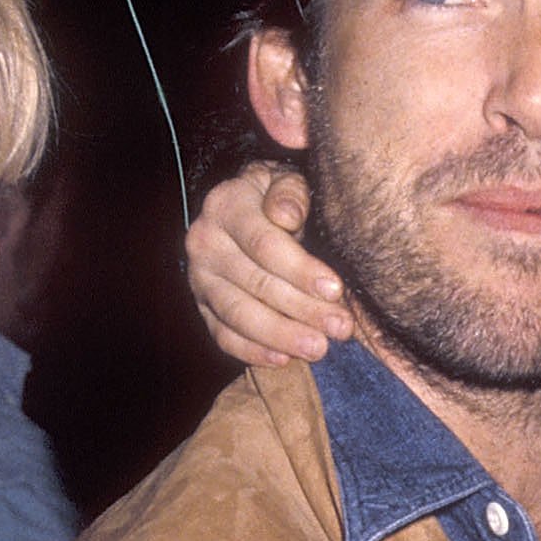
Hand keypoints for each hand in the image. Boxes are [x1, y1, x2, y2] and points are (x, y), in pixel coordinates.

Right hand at [186, 164, 350, 365]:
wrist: (249, 208)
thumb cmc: (280, 196)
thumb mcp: (289, 181)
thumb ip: (292, 193)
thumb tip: (286, 215)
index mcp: (226, 204)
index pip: (264, 244)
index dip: (301, 270)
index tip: (336, 290)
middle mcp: (205, 241)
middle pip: (255, 283)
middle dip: (302, 309)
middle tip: (340, 328)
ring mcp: (200, 278)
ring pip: (238, 314)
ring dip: (281, 336)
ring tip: (319, 349)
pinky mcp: (203, 306)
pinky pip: (223, 336)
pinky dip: (252, 351)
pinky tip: (284, 360)